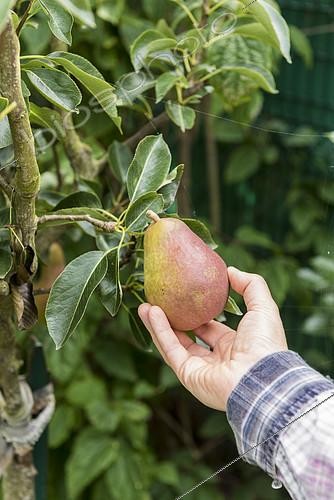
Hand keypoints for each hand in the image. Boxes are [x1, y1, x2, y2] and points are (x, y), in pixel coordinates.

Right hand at [138, 266, 287, 410]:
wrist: (261, 377)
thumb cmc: (265, 343)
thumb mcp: (263, 307)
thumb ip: (251, 286)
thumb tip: (231, 271)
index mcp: (234, 346)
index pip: (211, 329)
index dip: (197, 313)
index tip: (184, 297)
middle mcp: (216, 359)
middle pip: (188, 337)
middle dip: (172, 319)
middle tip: (159, 300)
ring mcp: (201, 369)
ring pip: (175, 343)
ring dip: (158, 324)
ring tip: (144, 304)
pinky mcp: (188, 376)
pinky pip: (171, 350)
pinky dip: (160, 331)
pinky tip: (150, 312)